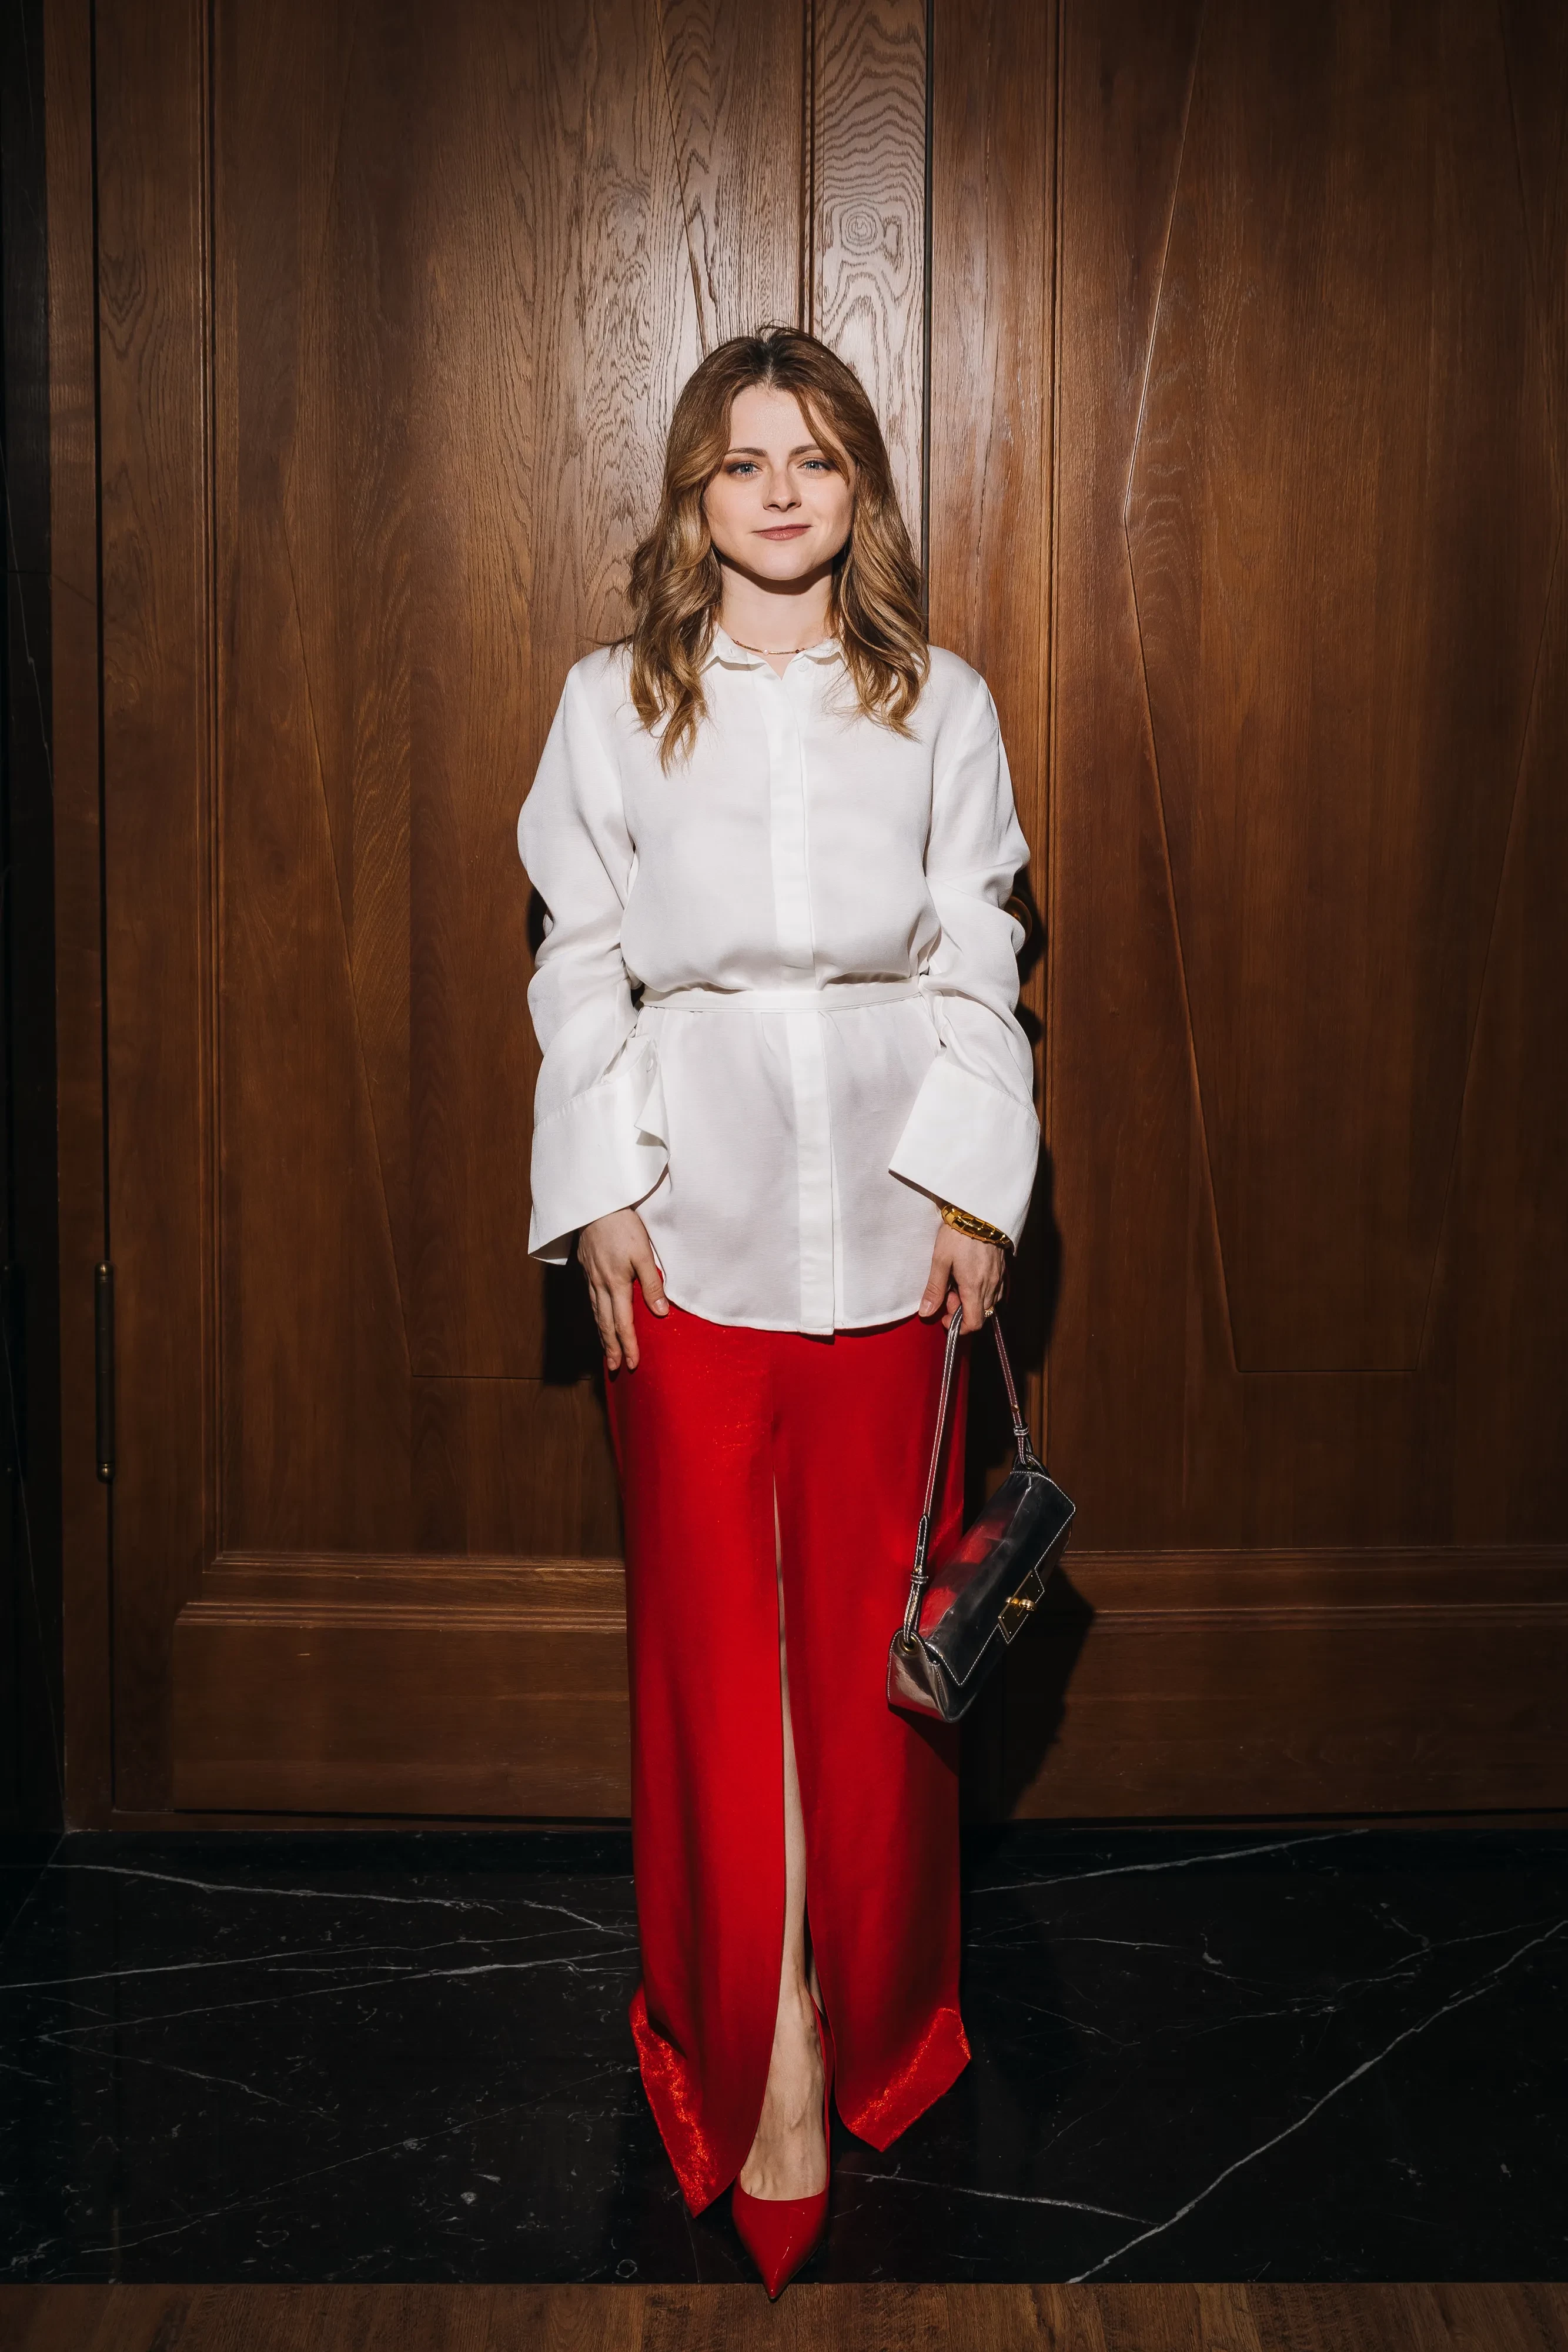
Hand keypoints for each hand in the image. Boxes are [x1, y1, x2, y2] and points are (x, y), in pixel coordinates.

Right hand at [576, 1208, 667, 1369]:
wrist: (595, 1204)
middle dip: (611, 1348)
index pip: (623, 1322)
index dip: (628, 1344)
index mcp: (616, 1283)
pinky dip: (595, 1316)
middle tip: (616, 1368)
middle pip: (605, 1323)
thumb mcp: (643, 1253)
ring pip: (596, 1313)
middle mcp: (600, 1285)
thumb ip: (652, 1283)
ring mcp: (590, 1277)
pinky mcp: (586, 1268)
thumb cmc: (623, 1225)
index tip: (633, 1363)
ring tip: (607, 1352)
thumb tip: (660, 1313)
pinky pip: (590, 1300)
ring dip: (602, 1335)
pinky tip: (598, 1319)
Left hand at [918, 1226, 1005, 1332]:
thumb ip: (934, 1289)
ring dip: (972, 1300)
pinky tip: (969, 1275)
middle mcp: (991, 1285)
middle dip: (962, 1311)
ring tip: (957, 1282)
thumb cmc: (958, 1234)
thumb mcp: (940, 1260)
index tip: (944, 1317)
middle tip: (948, 1293)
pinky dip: (981, 1290)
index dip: (959, 1326)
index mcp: (974, 1287)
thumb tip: (926, 1313)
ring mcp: (999, 1277)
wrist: (980, 1211)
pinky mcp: (1002, 1268)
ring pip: (988, 1302)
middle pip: (981, 1314)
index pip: (974, 1322)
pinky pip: (994, 1289)